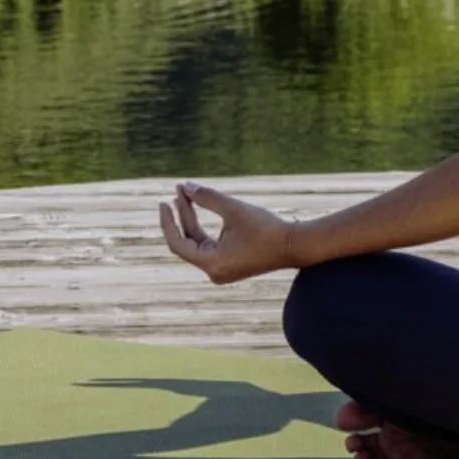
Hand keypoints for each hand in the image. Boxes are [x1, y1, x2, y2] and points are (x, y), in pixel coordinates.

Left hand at [159, 182, 297, 284]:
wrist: (294, 246)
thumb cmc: (265, 228)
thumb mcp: (233, 209)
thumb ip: (207, 197)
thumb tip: (185, 186)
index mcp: (212, 263)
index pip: (177, 243)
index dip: (168, 222)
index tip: (164, 202)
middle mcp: (213, 271)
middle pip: (187, 241)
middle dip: (181, 215)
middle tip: (177, 191)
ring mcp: (221, 270)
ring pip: (197, 243)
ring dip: (190, 220)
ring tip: (185, 195)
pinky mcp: (229, 265)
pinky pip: (208, 245)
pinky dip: (202, 228)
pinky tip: (198, 208)